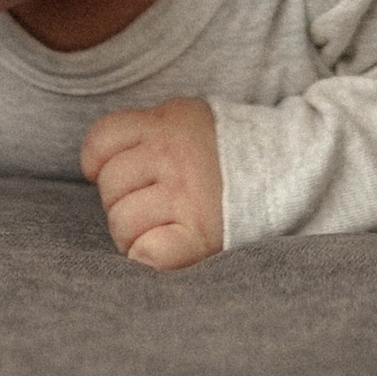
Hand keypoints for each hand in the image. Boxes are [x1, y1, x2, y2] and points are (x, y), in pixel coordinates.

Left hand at [82, 96, 223, 270]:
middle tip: (149, 203)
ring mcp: (187, 195)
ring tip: (158, 226)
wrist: (285, 168)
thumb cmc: (221, 152)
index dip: (97, 162)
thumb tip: (92, 165)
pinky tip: (163, 247)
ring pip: (121, 221)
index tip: (111, 172)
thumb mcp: (185, 120)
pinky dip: (148, 255)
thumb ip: (144, 130)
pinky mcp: (200, 234)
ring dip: (131, 232)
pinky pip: (149, 252)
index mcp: (166, 123)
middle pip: (108, 186)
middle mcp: (173, 155)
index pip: (101, 141)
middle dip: (120, 199)